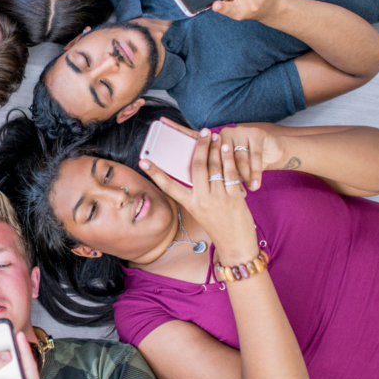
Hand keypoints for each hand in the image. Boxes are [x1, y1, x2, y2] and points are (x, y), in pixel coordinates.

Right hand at [139, 123, 258, 263]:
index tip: (143, 161)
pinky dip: (228, 159)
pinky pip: (230, 174)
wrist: (236, 246)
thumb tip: (199, 168)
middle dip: (199, 146)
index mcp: (190, 205)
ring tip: (216, 136)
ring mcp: (218, 199)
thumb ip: (199, 192)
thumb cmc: (218, 227)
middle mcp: (201, 201)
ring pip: (214, 167)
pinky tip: (227, 148)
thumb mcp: (202, 212)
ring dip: (215, 148)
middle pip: (196, 167)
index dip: (155, 173)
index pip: (168, 186)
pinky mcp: (234, 199)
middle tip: (202, 132)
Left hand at [215, 125, 285, 191]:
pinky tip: (257, 184)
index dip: (222, 178)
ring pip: (241, 159)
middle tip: (238, 194)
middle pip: (227, 159)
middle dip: (233, 178)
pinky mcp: (255, 132)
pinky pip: (255, 156)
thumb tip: (218, 191)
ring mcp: (241, 131)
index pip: (216, 161)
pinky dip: (256, 172)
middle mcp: (226, 133)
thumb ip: (226, 174)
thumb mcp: (235, 168)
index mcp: (216, 141)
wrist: (271, 151)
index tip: (226, 194)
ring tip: (250, 189)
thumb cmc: (248, 163)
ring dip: (246, 176)